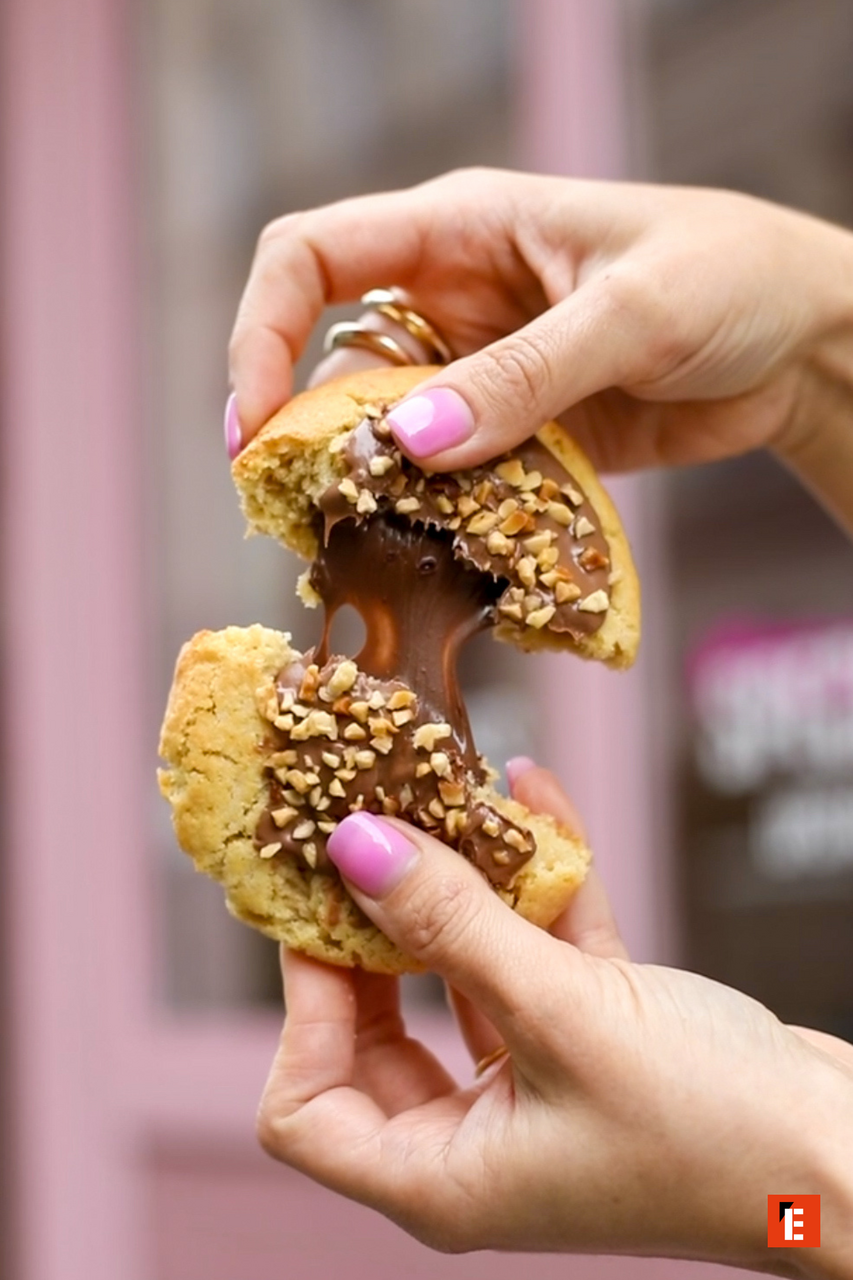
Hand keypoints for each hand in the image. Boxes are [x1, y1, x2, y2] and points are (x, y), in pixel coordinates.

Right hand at [228, 169, 852, 529]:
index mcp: (459, 230)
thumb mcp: (628, 315)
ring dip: (375, 489)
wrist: (804, 339)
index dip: (260, 333)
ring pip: (390, 433)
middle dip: (306, 437)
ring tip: (370, 548)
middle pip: (333, 361)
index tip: (254, 426)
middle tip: (300, 516)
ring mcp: (484, 373)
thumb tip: (412, 442)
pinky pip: (454, 478)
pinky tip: (440, 555)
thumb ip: (522, 377)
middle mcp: (453, 300)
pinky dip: (440, 516)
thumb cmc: (728, 277)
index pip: (311, 257)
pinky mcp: (520, 433)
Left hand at [257, 763, 852, 1275]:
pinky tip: (535, 798)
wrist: (851, 1154)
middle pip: (374, 1033)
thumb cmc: (715, 1128)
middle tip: (366, 842)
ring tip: (442, 804)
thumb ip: (454, 926)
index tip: (320, 909)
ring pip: (460, 979)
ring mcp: (534, 1087)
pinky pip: (537, 953)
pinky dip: (536, 886)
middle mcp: (478, 1139)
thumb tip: (357, 848)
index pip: (306, 1107)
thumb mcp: (564, 1014)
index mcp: (443, 1175)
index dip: (302, 1008)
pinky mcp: (590, 1038)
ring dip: (459, 895)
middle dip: (372, 934)